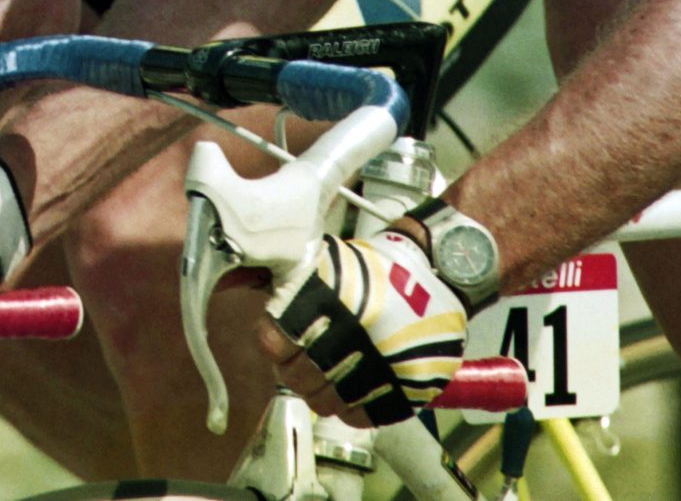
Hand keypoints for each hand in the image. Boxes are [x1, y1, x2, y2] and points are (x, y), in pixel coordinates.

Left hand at [257, 230, 466, 422]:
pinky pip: (361, 417)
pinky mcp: (406, 388)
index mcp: (328, 299)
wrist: (439, 271)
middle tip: (307, 362)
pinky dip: (352, 408)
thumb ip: (287, 282)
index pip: (274, 340)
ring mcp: (382, 366)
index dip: (274, 346)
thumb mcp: (329, 263)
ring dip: (324, 392)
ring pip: (326, 403)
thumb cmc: (380, 269)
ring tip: (334, 375)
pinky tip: (355, 390)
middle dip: (298, 372)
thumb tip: (240, 289)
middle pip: (299, 378)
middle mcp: (353, 334)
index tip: (281, 343)